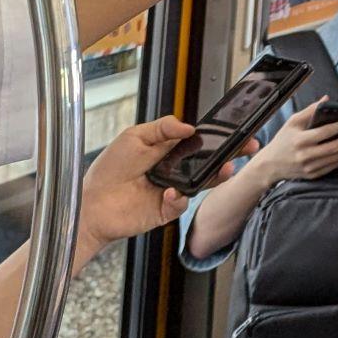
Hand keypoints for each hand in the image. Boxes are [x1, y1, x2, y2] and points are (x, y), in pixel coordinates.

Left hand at [77, 117, 247, 262]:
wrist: (90, 204)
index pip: (199, 141)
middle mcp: (174, 170)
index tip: (235, 132)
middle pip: (208, 162)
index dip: (218, 137)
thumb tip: (189, 126)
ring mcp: (172, 190)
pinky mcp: (167, 210)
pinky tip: (168, 192)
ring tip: (225, 169)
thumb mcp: (133, 137)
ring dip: (216, 175)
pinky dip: (179, 197)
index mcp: (167, 150)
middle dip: (230, 155)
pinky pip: (183, 203)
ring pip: (203, 182)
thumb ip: (162, 128)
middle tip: (246, 148)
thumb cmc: (107, 170)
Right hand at [248, 99, 337, 187]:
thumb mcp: (293, 122)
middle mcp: (305, 155)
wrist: (270, 165)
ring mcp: (309, 167)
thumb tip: (327, 99)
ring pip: (337, 158)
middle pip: (335, 147)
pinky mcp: (312, 175)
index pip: (325, 132)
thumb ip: (310, 110)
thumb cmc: (283, 140)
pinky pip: (332, 166)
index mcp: (300, 140)